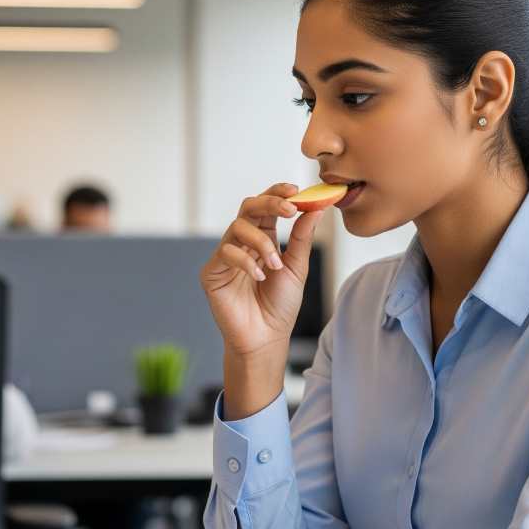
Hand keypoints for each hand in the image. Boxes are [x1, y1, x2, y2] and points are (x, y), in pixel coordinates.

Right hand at [199, 183, 325, 359]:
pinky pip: (226, 252)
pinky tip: (259, 277)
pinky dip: (246, 261)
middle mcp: (242, 242)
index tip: (296, 190)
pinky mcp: (212, 272)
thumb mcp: (297, 268)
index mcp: (263, 238)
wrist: (266, 338)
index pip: (267, 206)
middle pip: (249, 207)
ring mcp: (226, 256)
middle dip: (270, 203)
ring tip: (275, 265)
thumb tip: (316, 208)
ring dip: (262, 242)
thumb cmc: (280, 306)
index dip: (278, 193)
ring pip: (238, 227)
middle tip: (290, 209)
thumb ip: (302, 238)